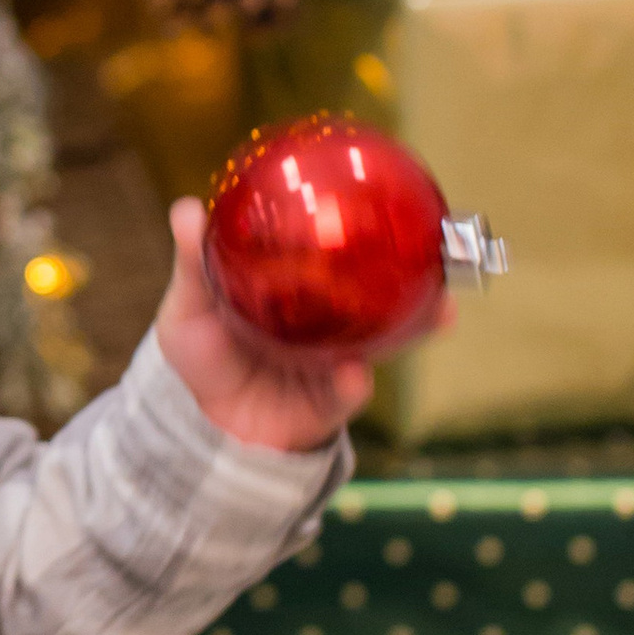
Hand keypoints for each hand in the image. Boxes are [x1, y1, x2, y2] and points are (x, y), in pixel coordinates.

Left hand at [151, 197, 449, 454]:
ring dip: (417, 328)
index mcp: (304, 291)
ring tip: (439, 313)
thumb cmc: (203, 356)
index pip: (349, 257)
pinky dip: (353, 384)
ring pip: (388, 343)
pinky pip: (349, 393)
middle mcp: (332, 323)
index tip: (405, 208)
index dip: (380, 235)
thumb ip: (193, 263)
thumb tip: (187, 209)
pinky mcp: (330, 405)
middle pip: (390, 295)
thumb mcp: (190, 306)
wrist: (200, 425)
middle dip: (425, 278)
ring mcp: (336, 362)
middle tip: (447, 258)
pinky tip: (355, 373)